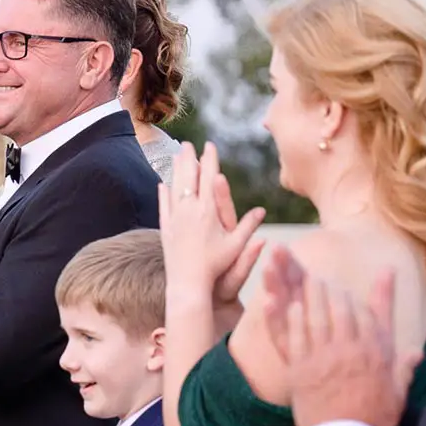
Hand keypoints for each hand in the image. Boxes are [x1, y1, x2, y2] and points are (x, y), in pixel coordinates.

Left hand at [160, 143, 265, 308]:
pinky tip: (163, 184)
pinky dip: (164, 193)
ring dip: (175, 170)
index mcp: (208, 210)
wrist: (187, 282)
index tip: (210, 146)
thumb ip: (248, 226)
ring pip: (174, 188)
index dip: (210, 160)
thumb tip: (263, 211)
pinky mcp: (165, 228)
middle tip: (188, 144)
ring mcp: (175, 218)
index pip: (209, 178)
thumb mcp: (236, 245)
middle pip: (188, 177)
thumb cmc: (216, 265)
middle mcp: (189, 210)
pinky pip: (164, 205)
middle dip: (189, 158)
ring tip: (176, 157)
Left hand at [259, 246, 405, 425]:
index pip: (376, 315)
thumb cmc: (374, 420)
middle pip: (340, 310)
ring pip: (315, 318)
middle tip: (320, 273)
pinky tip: (286, 304)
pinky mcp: (300, 371)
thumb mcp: (397, 393)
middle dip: (329, 289)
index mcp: (376, 354)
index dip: (379, 293)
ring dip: (308, 295)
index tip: (383, 273)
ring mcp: (323, 358)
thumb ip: (403, 369)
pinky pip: (292, 339)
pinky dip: (289, 319)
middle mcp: (350, 350)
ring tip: (303, 279)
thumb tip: (415, 353)